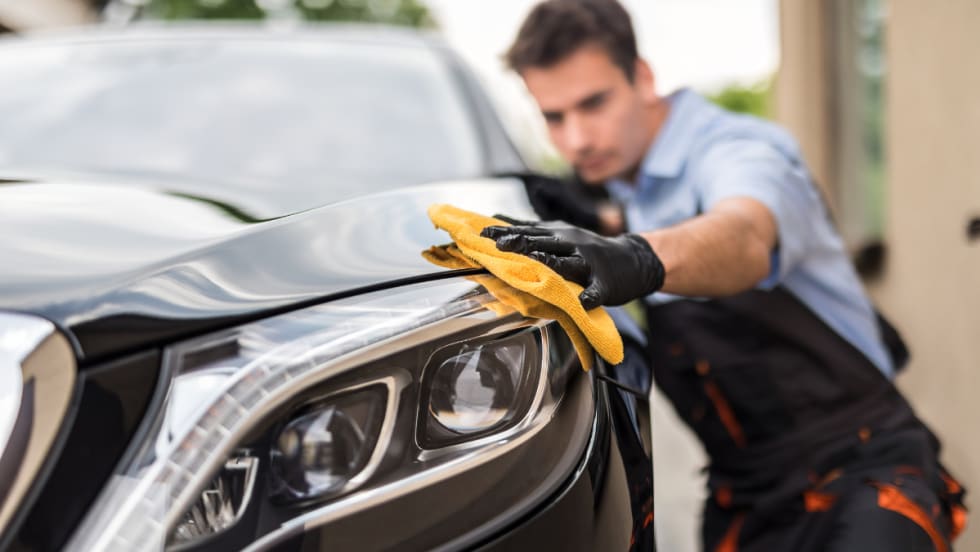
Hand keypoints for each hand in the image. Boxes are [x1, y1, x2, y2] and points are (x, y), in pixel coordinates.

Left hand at [482, 217, 664, 309]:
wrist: (631, 259)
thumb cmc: (588, 250)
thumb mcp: (561, 234)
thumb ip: (531, 230)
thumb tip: (497, 219)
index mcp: (559, 234)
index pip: (528, 231)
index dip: (505, 231)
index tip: (482, 232)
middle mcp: (572, 244)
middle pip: (544, 242)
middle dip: (521, 243)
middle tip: (499, 245)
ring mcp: (588, 263)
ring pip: (568, 263)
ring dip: (552, 263)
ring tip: (536, 264)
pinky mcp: (604, 283)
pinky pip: (595, 291)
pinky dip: (589, 296)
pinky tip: (582, 301)